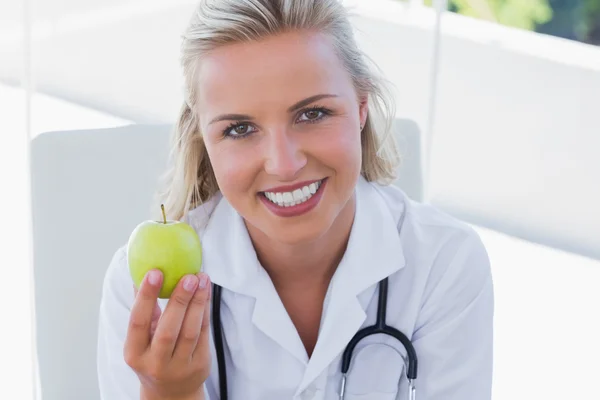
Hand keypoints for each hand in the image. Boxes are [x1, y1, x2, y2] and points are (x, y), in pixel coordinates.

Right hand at [124, 269, 211, 399]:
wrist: (170, 392)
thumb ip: (143, 310)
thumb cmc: (153, 356)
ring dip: (198, 302)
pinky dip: (205, 310)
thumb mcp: (140, 339)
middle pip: (169, 330)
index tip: (155, 272)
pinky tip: (206, 293)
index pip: (138, 322)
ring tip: (202, 279)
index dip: (146, 297)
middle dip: (180, 300)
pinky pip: (204, 333)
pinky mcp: (199, 364)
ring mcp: (179, 366)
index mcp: (134, 353)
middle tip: (189, 276)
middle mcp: (155, 363)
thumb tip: (140, 274)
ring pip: (190, 331)